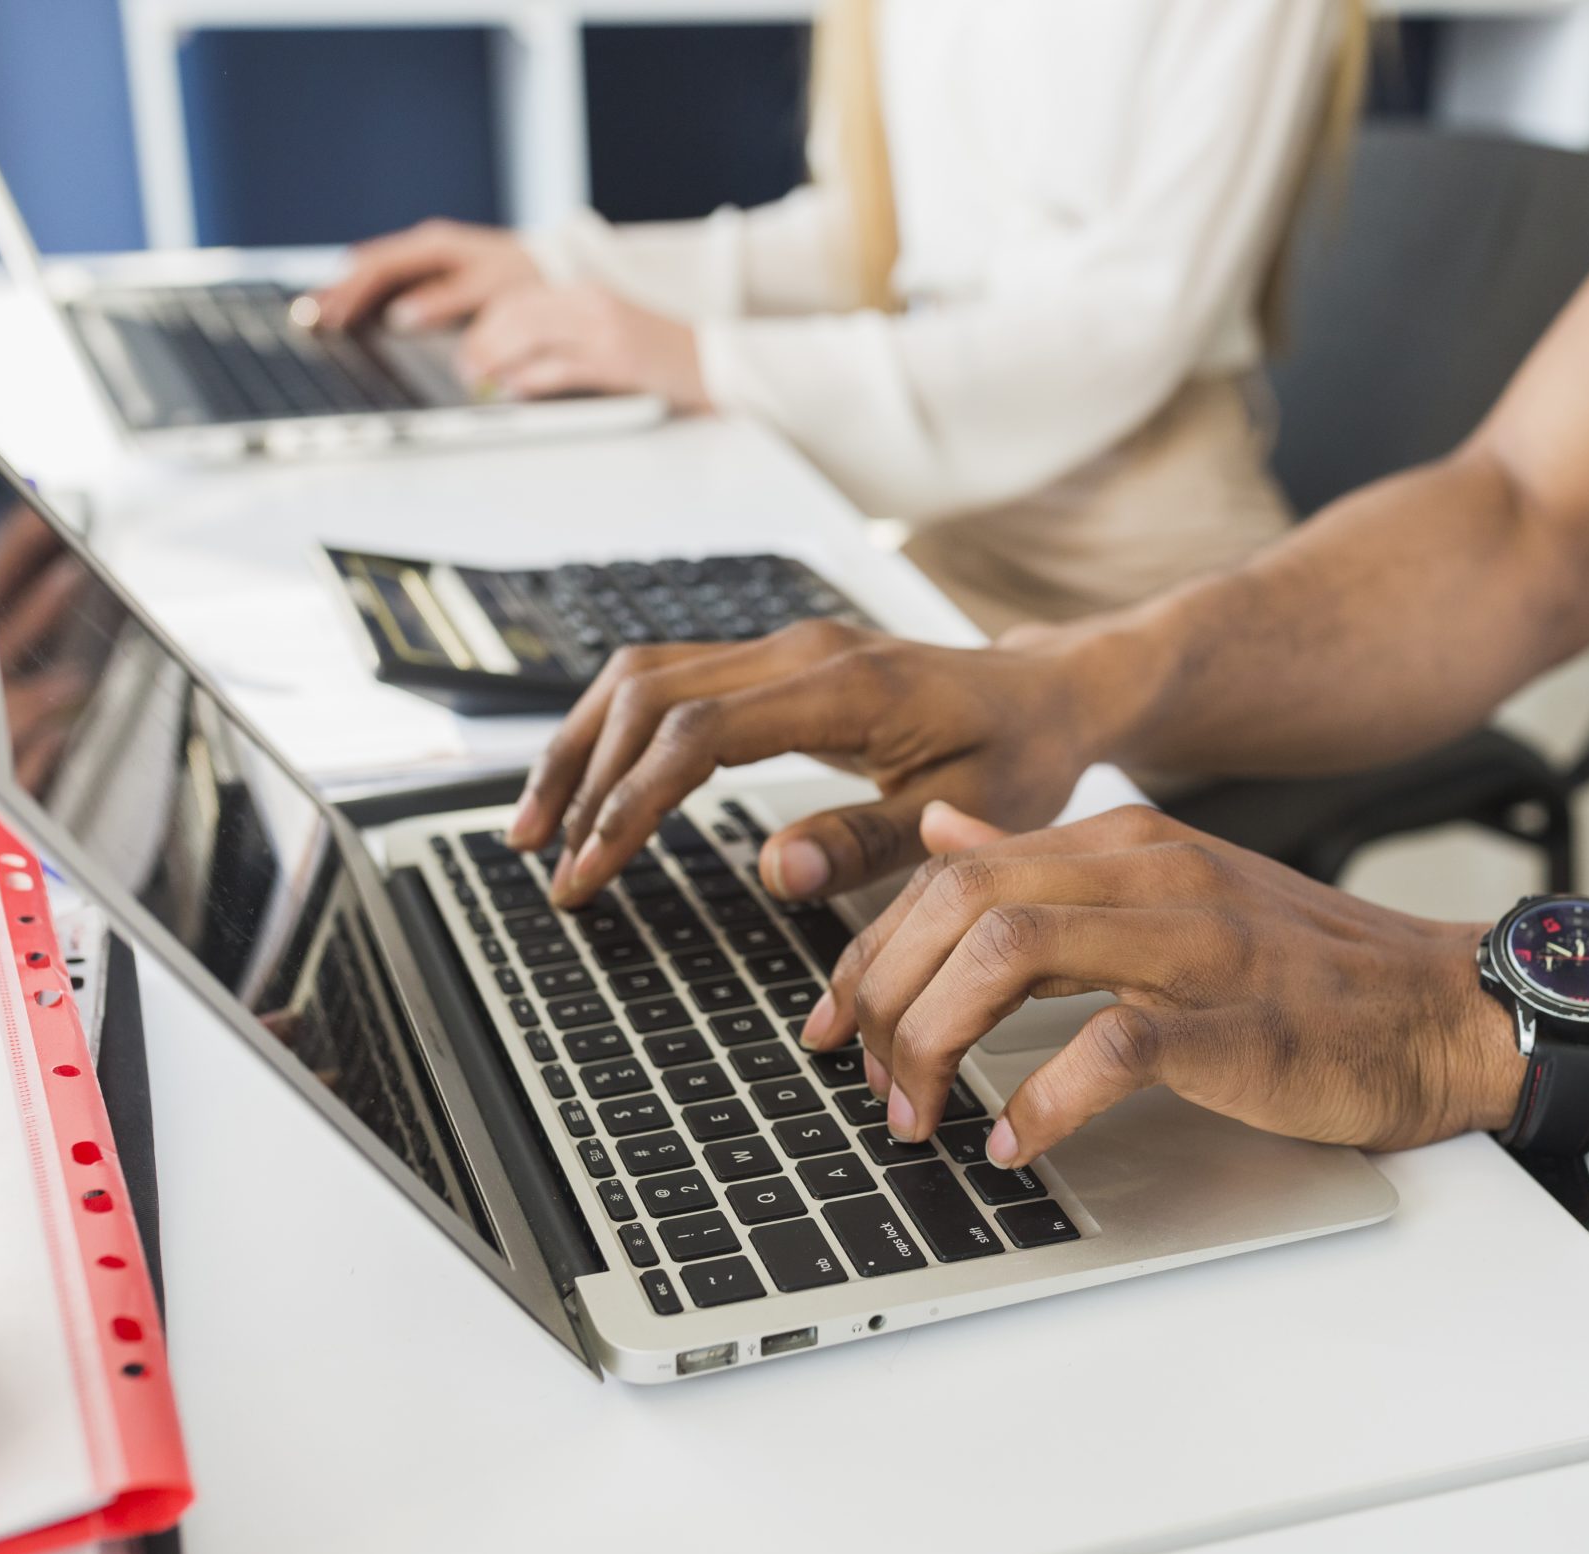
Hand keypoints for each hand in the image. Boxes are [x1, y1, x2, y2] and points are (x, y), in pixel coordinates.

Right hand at [311, 219, 542, 331]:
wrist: (557, 267)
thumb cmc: (528, 278)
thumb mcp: (490, 290)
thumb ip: (445, 301)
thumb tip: (400, 315)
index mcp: (434, 246)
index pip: (378, 268)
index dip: (350, 292)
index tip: (329, 316)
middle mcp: (426, 247)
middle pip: (368, 267)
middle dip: (337, 291)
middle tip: (306, 316)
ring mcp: (428, 258)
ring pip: (376, 273)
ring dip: (348, 293)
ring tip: (318, 315)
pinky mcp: (435, 271)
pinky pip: (391, 280)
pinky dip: (368, 295)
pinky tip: (355, 312)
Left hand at [457, 283, 707, 410]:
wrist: (715, 362)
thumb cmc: (659, 355)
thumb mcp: (607, 330)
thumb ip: (562, 334)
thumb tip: (509, 360)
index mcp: (586, 292)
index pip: (516, 296)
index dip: (483, 322)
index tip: (467, 348)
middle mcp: (592, 303)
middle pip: (514, 311)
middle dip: (480, 341)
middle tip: (465, 370)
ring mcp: (604, 331)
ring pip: (528, 333)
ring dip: (495, 359)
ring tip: (481, 381)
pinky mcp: (616, 362)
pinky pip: (557, 366)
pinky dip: (529, 379)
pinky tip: (516, 390)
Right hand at [509, 621, 1129, 909]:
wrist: (1049, 695)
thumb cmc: (1018, 756)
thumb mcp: (966, 816)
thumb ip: (872, 844)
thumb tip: (777, 872)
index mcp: (846, 687)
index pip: (697, 736)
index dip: (630, 804)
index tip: (589, 871)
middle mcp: (800, 650)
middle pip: (648, 696)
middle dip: (585, 781)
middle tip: (551, 868)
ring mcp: (782, 646)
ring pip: (644, 677)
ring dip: (583, 749)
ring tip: (539, 830)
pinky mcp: (775, 659)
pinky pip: (670, 680)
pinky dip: (616, 731)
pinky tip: (589, 784)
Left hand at [804, 803, 1521, 1168]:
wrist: (1449, 1010)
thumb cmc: (1311, 970)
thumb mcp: (1168, 888)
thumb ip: (1049, 863)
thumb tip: (940, 834)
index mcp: (1125, 845)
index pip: (950, 873)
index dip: (869, 952)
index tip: (834, 1026)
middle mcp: (1152, 875)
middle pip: (959, 903)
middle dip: (885, 996)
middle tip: (869, 1081)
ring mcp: (1197, 943)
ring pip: (1010, 952)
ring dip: (938, 1042)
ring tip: (922, 1115)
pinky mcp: (1239, 1024)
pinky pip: (1110, 1048)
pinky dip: (1041, 1103)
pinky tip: (1015, 1146)